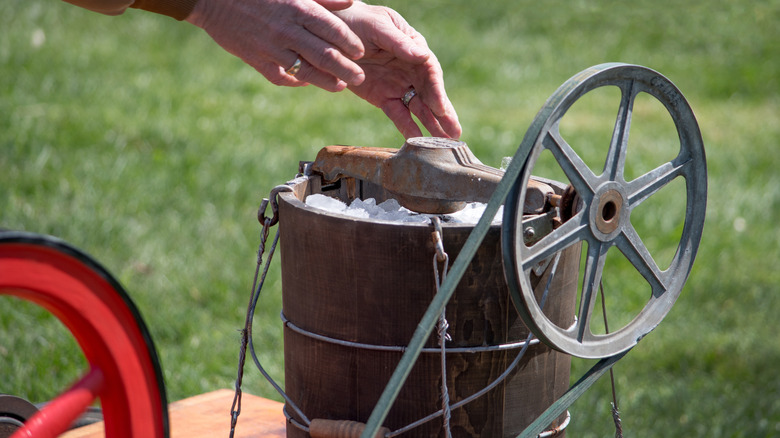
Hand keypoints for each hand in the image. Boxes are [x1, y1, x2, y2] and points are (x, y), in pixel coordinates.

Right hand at [186, 0, 365, 91]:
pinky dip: (296, 82)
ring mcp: (271, 48)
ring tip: (341, 86)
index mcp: (298, 8)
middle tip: (360, 76)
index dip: (350, 44)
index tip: (360, 52)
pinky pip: (282, 78)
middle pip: (325, 55)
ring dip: (327, 81)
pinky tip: (307, 83)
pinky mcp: (257, 61)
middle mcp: (287, 30)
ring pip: (306, 71)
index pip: (333, 30)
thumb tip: (351, 1)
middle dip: (346, 69)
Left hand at [334, 2, 460, 138]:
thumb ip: (398, 42)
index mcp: (414, 47)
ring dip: (431, 125)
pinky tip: (417, 142)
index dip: (436, 90)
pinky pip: (398, 115)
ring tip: (443, 143)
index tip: (440, 107)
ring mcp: (398, 85)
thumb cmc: (358, 21)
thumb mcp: (378, 26)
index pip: (430, 71)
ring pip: (418, 108)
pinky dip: (407, 128)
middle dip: (443, 113)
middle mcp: (410, 69)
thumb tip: (422, 54)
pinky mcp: (383, 98)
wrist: (330, 33)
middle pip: (430, 93)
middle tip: (455, 133)